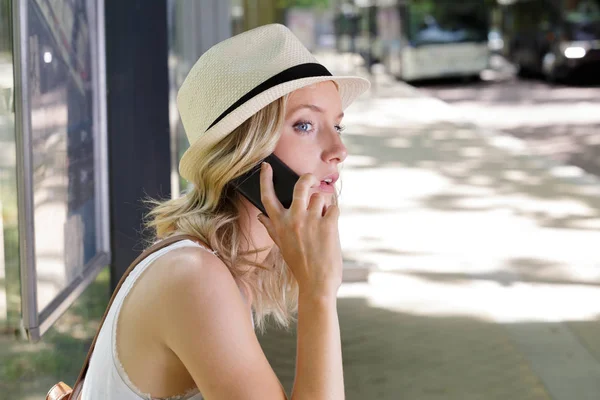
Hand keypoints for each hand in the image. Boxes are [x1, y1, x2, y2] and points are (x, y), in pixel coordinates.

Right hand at [257, 162, 342, 298]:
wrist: (317, 284)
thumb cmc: (300, 266)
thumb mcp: (282, 246)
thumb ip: (272, 228)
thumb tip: (261, 216)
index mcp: (279, 225)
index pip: (267, 196)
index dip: (265, 178)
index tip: (266, 166)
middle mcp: (294, 219)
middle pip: (300, 186)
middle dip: (308, 178)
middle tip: (311, 180)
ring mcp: (311, 220)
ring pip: (320, 196)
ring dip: (324, 204)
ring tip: (324, 219)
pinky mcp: (328, 224)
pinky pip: (334, 207)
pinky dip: (334, 213)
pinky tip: (332, 225)